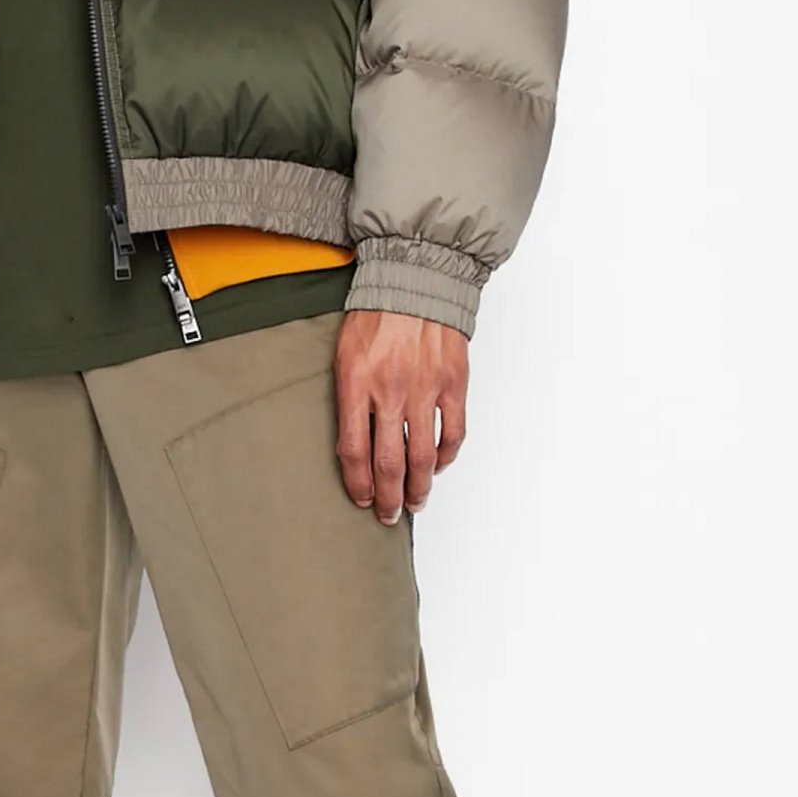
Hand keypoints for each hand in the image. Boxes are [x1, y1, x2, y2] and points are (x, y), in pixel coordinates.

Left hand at [333, 311, 467, 521]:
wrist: (415, 281)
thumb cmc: (375, 315)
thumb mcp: (344, 353)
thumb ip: (348, 397)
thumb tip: (354, 441)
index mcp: (356, 383)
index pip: (353, 450)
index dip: (357, 483)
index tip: (360, 499)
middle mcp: (390, 391)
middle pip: (389, 463)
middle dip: (387, 497)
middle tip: (387, 515)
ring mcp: (425, 389)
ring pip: (423, 456)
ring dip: (419, 487)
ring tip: (415, 502)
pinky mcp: (453, 384)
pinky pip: (453, 433)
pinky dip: (447, 456)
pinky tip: (439, 466)